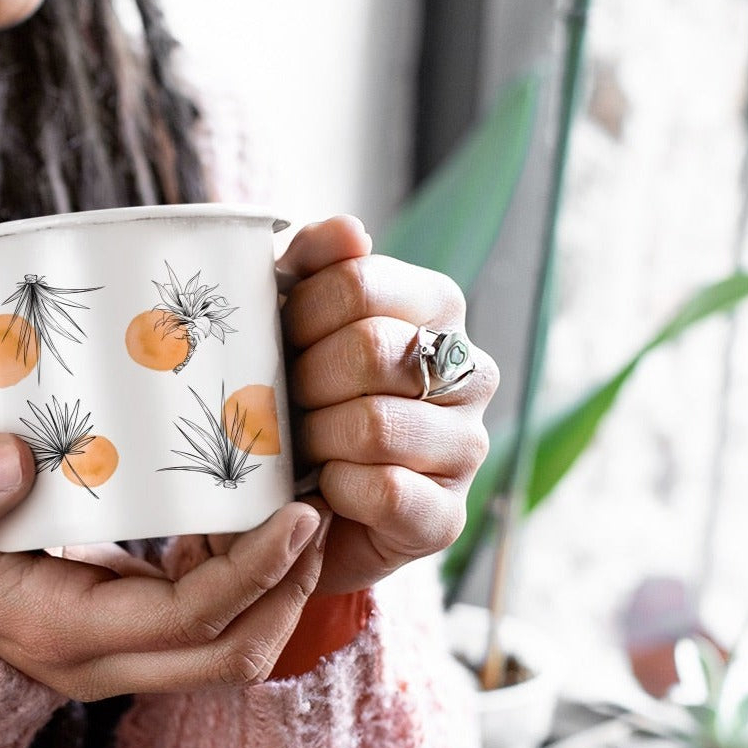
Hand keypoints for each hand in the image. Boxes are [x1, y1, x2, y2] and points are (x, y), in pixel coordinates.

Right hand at [0, 435, 332, 701]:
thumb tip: (14, 460)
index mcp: (58, 630)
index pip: (186, 620)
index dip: (253, 572)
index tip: (298, 512)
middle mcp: (100, 659)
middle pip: (231, 654)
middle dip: (290, 589)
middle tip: (318, 510)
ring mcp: (117, 653)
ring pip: (229, 649)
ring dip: (277, 589)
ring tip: (299, 507)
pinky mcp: (127, 631)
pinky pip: (208, 622)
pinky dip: (245, 579)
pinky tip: (248, 515)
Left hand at [276, 215, 498, 595]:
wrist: (293, 514)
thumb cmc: (295, 403)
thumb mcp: (288, 325)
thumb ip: (310, 265)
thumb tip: (349, 231)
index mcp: (435, 309)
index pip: (360, 282)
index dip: (298, 313)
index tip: (276, 341)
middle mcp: (470, 372)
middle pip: (371, 349)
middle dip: (302, 381)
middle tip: (282, 403)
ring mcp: (467, 446)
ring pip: (377, 425)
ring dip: (314, 441)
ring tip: (298, 450)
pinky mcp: (446, 516)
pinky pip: (385, 491)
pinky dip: (336, 491)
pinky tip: (323, 490)